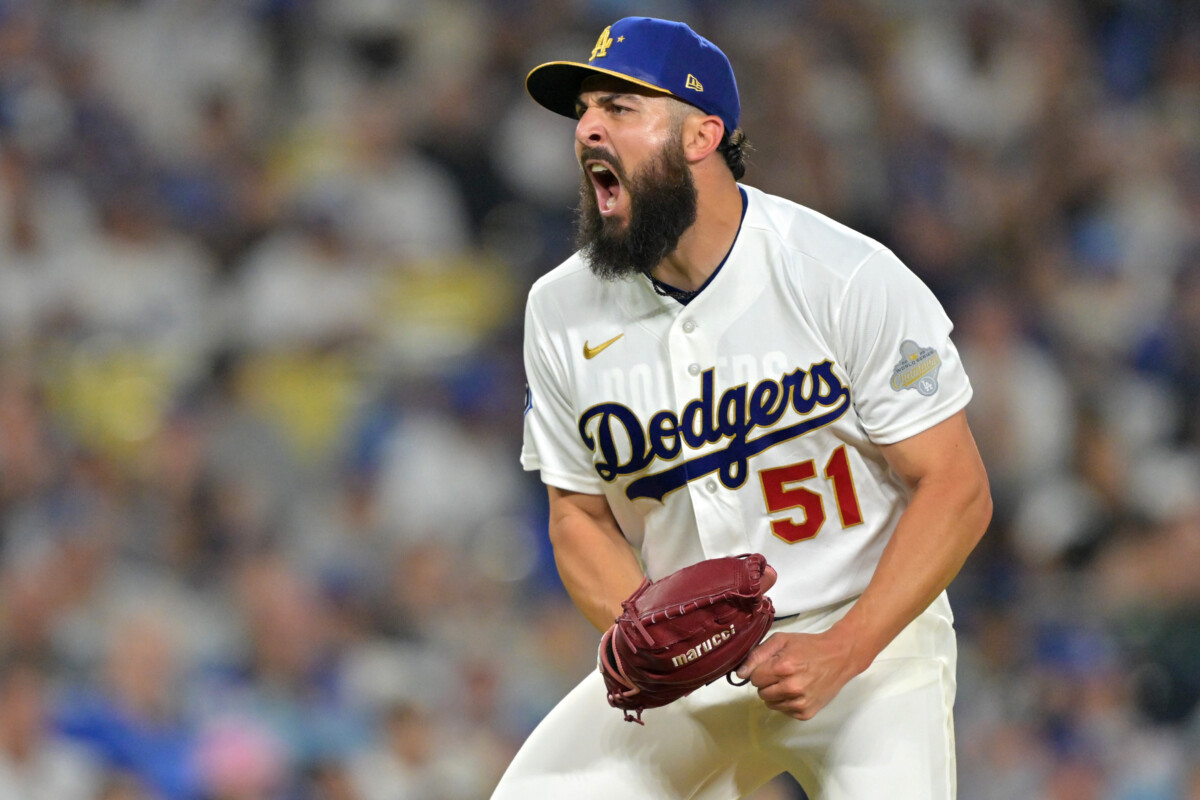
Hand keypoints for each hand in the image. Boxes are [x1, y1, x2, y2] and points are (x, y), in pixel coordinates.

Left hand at [734, 628, 861, 719]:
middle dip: (767, 682)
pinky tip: (798, 691)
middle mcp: (791, 688)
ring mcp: (800, 703)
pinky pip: (784, 711)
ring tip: (789, 682)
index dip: (760, 671)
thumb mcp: (781, 640)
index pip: (754, 678)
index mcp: (783, 667)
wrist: (839, 657)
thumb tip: (740, 673)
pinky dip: (786, 702)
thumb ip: (757, 654)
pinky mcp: (806, 713)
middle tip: (780, 673)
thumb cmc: (808, 646)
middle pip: (761, 693)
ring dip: (775, 694)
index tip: (770, 666)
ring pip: (770, 704)